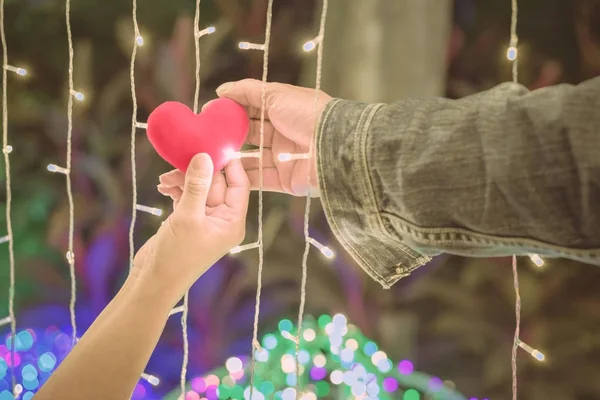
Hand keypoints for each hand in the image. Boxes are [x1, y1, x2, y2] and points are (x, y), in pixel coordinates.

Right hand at [132, 153, 248, 302]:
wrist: (153, 282)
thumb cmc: (175, 255)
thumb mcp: (187, 217)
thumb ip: (196, 185)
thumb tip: (205, 156)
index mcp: (233, 221)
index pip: (239, 184)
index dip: (229, 164)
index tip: (216, 144)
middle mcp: (223, 220)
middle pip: (217, 184)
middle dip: (198, 171)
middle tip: (179, 159)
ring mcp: (206, 220)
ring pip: (200, 188)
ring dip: (183, 180)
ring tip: (164, 180)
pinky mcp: (189, 221)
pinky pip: (188, 197)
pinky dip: (177, 190)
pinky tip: (163, 187)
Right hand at [214, 79, 332, 196]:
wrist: (334, 146)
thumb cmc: (309, 114)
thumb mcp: (277, 94)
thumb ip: (247, 90)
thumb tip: (222, 90)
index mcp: (282, 110)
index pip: (251, 109)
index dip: (231, 111)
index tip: (209, 113)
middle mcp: (282, 133)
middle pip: (249, 135)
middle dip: (228, 136)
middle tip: (206, 138)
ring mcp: (284, 158)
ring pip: (251, 159)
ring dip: (231, 159)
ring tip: (210, 157)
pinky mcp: (286, 180)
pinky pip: (260, 179)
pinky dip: (242, 177)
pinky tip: (223, 174)